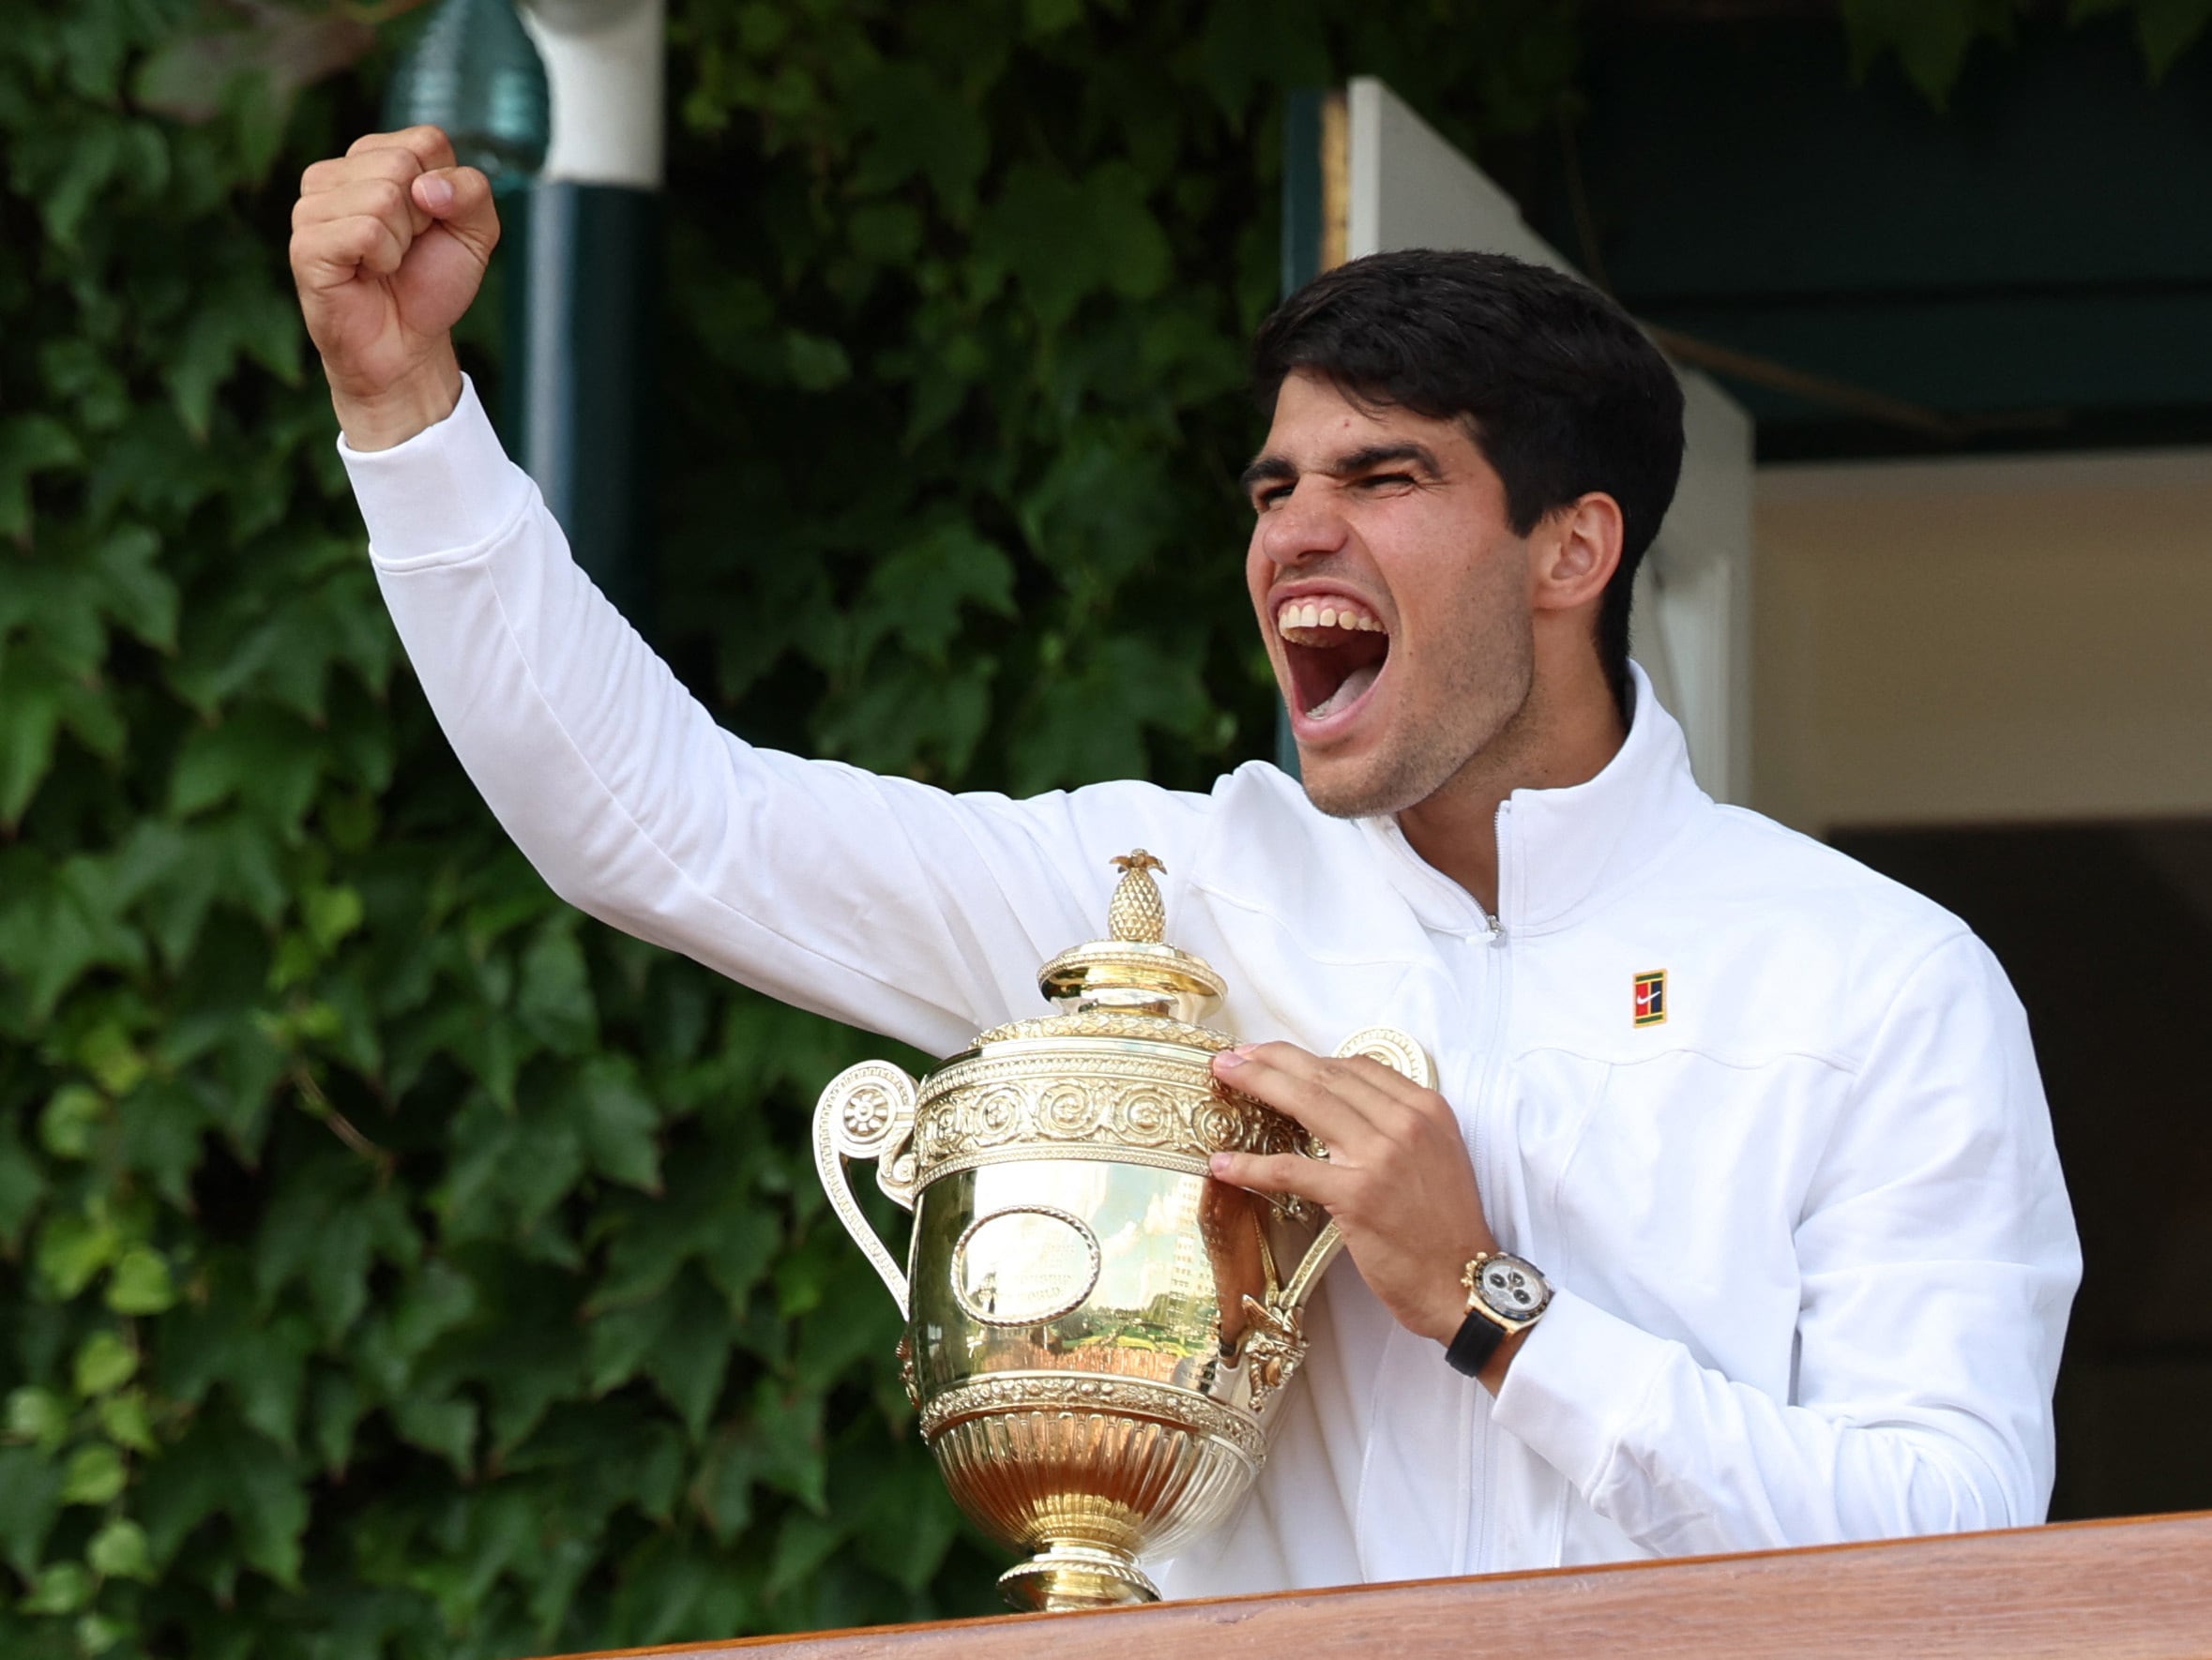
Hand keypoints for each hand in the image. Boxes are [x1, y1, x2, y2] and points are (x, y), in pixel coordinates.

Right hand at [289, 126, 499, 449]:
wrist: (407, 343)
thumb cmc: (431, 282)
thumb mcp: (474, 232)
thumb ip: (472, 191)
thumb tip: (428, 185)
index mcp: (373, 158)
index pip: (427, 140)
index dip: (447, 190)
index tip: (432, 224)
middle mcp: (335, 173)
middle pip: (403, 163)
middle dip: (425, 217)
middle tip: (408, 248)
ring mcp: (313, 205)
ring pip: (383, 196)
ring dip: (403, 242)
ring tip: (386, 263)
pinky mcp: (306, 241)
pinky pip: (366, 230)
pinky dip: (384, 259)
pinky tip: (369, 273)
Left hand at [1209, 1042, 1523, 1384]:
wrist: (1465, 1283)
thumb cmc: (1447, 1228)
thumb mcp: (1438, 1157)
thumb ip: (1398, 1128)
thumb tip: (1345, 1110)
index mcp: (1426, 1109)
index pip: (1356, 1067)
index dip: (1308, 1057)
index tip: (1274, 1056)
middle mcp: (1405, 1122)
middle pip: (1326, 1075)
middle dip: (1273, 1060)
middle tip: (1234, 1056)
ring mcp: (1380, 1156)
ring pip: (1307, 1103)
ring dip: (1258, 1085)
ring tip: (1225, 1078)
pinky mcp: (1357, 1195)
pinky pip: (1292, 1170)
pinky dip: (1251, 1166)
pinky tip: (1223, 1164)